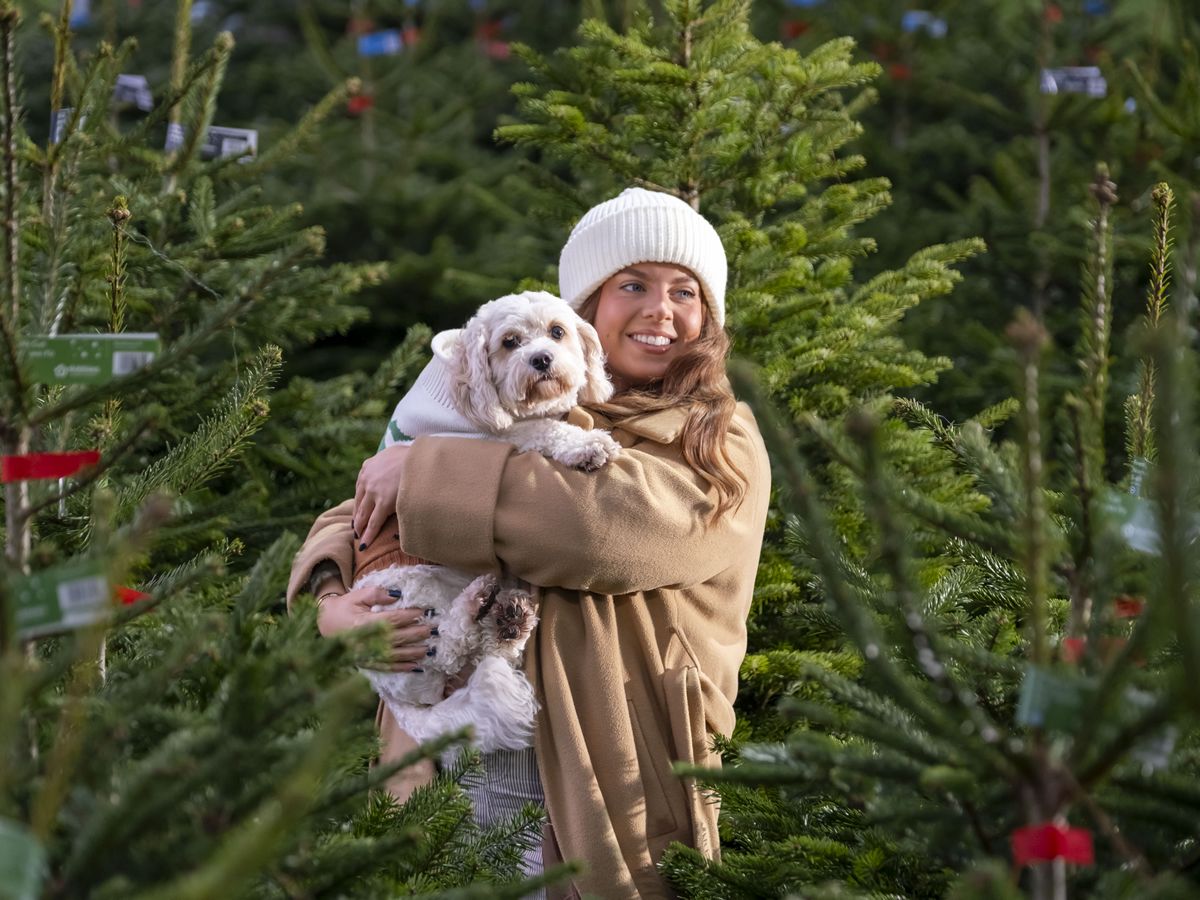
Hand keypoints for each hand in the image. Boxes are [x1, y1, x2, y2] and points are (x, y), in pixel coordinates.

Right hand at [317, 583, 433, 671]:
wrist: (322, 627)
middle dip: (417, 634)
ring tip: (430, 649)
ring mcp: (367, 655)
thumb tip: (397, 594)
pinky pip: (387, 668)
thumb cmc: (343, 608)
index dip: (409, 616)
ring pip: (395, 655)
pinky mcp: (366, 663)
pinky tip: (416, 667)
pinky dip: (403, 668)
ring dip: (414, 653)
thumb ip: (377, 593)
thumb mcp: (357, 596)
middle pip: (397, 638)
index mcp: (364, 622)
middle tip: (433, 630)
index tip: (423, 611)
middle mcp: (366, 641)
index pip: (392, 619)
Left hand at [353, 444, 408, 547]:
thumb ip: (391, 458)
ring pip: (363, 514)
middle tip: (357, 527)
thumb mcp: (397, 451)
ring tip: (360, 538)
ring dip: (361, 527)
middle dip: (358, 515)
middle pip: (359, 502)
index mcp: (369, 466)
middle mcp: (367, 478)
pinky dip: (368, 535)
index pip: (361, 487)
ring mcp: (374, 491)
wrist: (421, 457)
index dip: (361, 501)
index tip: (361, 510)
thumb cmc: (416, 455)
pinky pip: (374, 522)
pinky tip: (364, 544)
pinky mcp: (384, 503)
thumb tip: (396, 459)